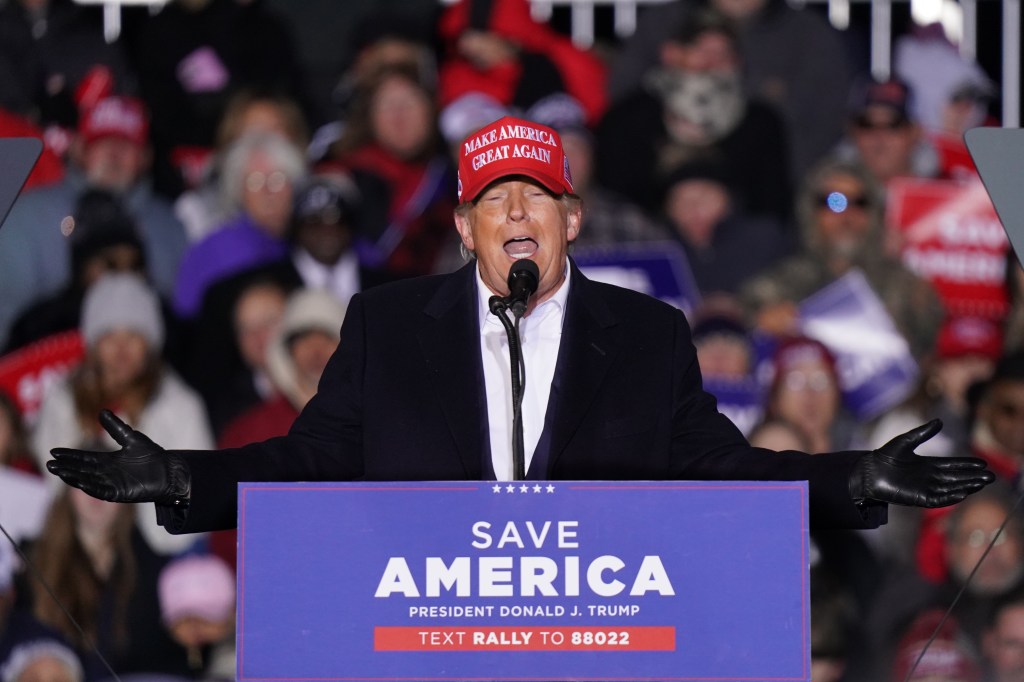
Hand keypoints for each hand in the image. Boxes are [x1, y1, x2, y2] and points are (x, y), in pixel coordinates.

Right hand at [46, 410, 189, 505]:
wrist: (169, 471)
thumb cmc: (152, 456)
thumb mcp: (131, 438)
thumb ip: (115, 428)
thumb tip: (101, 411)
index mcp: (109, 460)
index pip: (85, 458)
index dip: (70, 456)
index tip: (54, 452)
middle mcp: (107, 473)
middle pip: (82, 470)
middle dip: (66, 467)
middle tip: (49, 463)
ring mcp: (113, 484)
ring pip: (88, 480)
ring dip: (73, 477)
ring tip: (58, 471)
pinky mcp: (120, 493)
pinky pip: (102, 492)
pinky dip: (91, 488)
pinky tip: (79, 482)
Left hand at [850, 419, 994, 507]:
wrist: (868, 471)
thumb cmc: (884, 456)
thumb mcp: (905, 441)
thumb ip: (923, 433)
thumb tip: (940, 421)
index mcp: (927, 464)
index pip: (952, 465)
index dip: (966, 465)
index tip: (982, 463)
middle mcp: (928, 478)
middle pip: (956, 478)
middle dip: (973, 477)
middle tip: (991, 476)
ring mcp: (924, 489)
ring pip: (950, 489)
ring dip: (966, 487)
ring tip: (982, 483)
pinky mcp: (917, 498)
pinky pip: (938, 499)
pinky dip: (950, 497)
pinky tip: (963, 493)